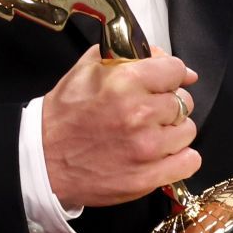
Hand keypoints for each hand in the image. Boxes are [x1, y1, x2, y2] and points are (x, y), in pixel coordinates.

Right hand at [41, 45, 200, 208]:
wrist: (43, 159)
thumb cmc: (63, 115)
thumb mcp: (86, 69)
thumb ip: (124, 55)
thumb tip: (160, 55)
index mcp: (126, 81)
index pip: (175, 70)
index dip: (170, 74)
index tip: (165, 81)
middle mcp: (140, 113)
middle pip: (184, 101)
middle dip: (169, 102)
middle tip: (151, 109)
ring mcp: (146, 148)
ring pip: (188, 131)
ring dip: (173, 130)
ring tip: (152, 133)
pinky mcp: (147, 177)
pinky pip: (189, 162)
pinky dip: (179, 157)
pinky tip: (162, 154)